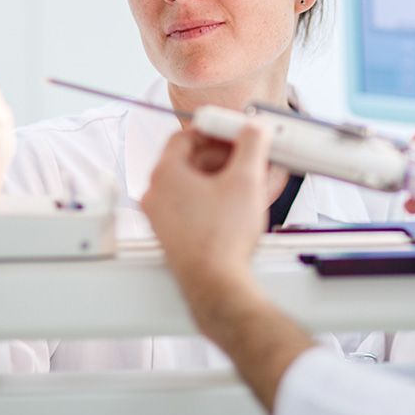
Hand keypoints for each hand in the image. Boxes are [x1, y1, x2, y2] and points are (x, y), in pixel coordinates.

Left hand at [142, 123, 275, 316]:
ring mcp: (164, 218)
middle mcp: (157, 195)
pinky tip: (248, 202)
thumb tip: (254, 130)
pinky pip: (198, 206)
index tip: (233, 133)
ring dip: (228, 179)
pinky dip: (221, 199)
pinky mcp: (176, 236)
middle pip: (192, 161)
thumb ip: (252, 145)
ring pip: (198, 186)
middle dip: (227, 156)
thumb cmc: (221, 239)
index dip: (214, 131)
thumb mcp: (246, 180)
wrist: (216, 285)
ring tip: (257, 180)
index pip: (185, 136)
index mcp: (165, 175)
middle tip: (249, 155)